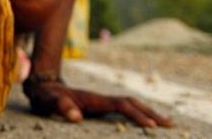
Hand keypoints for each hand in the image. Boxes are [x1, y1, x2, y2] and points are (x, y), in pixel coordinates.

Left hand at [24, 79, 172, 127]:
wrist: (42, 86)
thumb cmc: (46, 97)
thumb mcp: (49, 102)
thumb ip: (61, 107)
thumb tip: (76, 116)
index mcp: (94, 98)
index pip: (121, 105)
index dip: (136, 114)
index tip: (151, 125)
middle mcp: (101, 97)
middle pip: (131, 101)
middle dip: (150, 112)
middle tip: (170, 125)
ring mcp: (101, 100)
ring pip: (130, 103)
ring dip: (147, 111)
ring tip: (167, 123)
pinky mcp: (99, 104)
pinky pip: (123, 108)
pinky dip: (138, 112)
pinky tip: (145, 120)